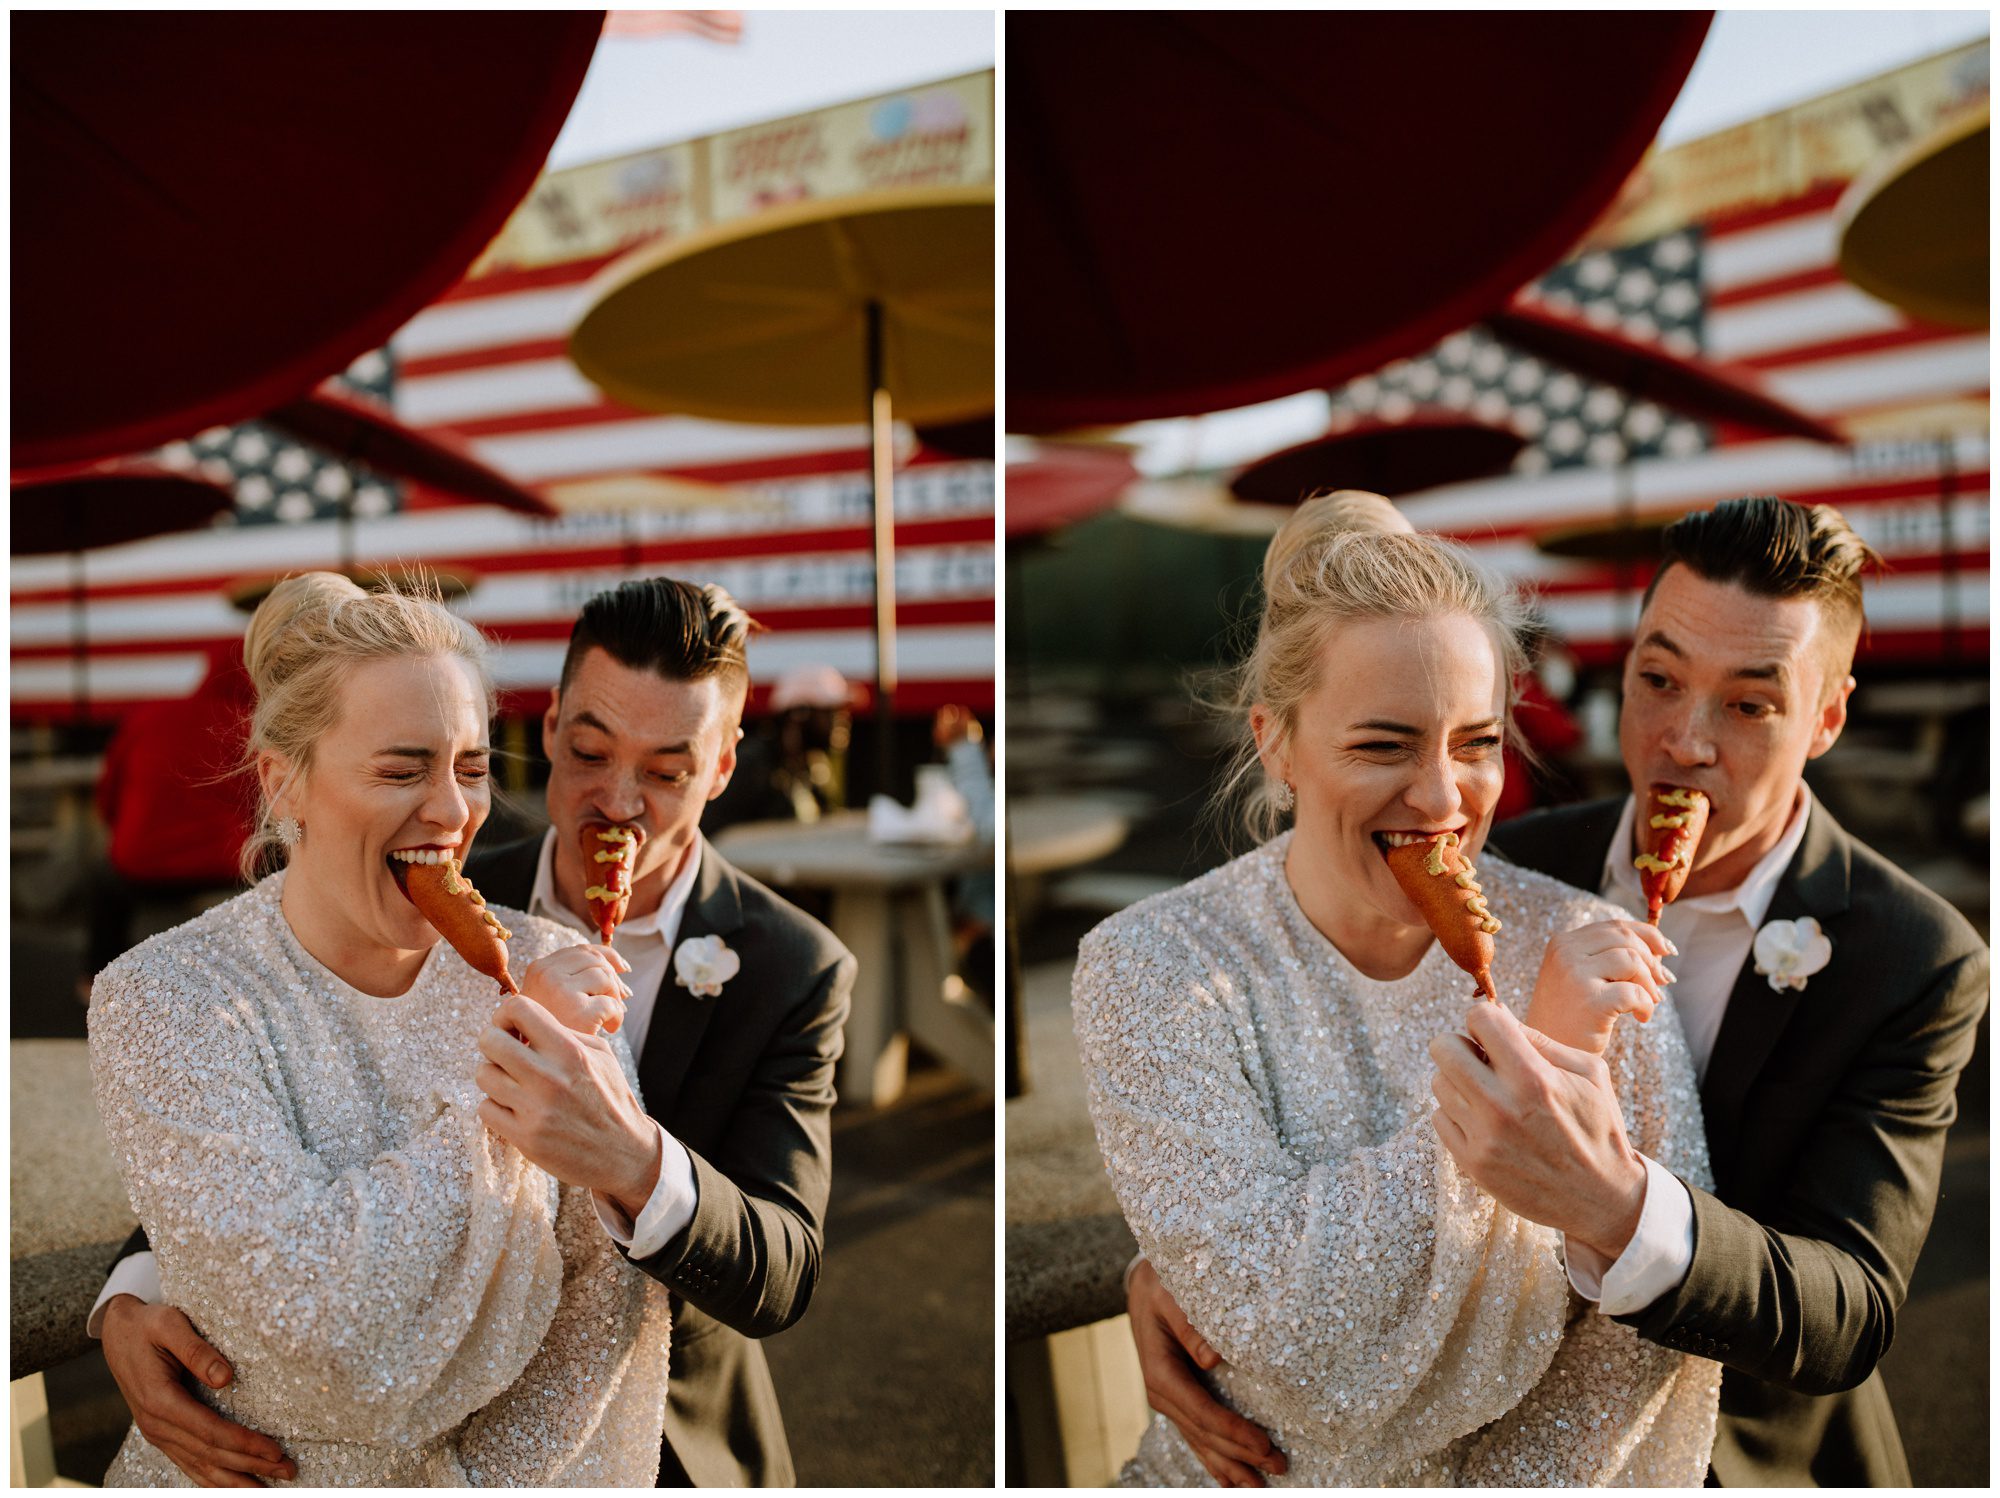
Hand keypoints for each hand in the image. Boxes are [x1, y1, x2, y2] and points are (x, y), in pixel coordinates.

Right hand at [99, 1295, 294, 1486]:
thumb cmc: (147, 1324)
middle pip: (210, 1454)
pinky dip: (212, 1479)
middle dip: (251, 1466)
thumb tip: (225, 1377)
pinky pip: (188, 1463)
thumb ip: (196, 1350)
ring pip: (199, 1466)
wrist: (116, 1332)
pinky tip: (233, 1486)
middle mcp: (156, 1424)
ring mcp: (157, 1433)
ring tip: (269, 1488)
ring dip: (235, 1480)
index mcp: (159, 1400)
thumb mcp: (170, 1324)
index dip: (244, 1444)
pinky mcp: (162, 1433)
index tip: (276, 1450)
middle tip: (290, 1471)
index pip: (210, 1431)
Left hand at [475, 991, 659, 1217]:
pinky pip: (485, 1109)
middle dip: (492, 1042)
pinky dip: (496, 1107)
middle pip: (490, 1041)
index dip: (505, 1013)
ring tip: (513, 1083)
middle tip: (505, 1053)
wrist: (624, 1153)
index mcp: (570, 1051)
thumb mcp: (601, 1055)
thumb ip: (564, 1034)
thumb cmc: (611, 1099)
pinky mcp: (524, 1137)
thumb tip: (524, 1023)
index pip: (520, 1009)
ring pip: (483, 1075)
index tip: (511, 1027)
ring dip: (494, 1076)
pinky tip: (515, 1108)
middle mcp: (550, 1077)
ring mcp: (535, 1109)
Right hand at [520, 944, 631, 1035]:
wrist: (541, 1061)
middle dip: (614, 978)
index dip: (608, 957)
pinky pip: (611, 1004)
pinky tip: (610, 1027)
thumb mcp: (554, 996)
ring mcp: (561, 992)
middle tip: (621, 999)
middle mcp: (547, 975)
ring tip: (609, 1016)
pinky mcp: (578, 1012)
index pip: (582, 950)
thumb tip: (621, 966)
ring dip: (615, 997)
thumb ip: (578, 976)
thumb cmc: (551, 1029)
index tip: (622, 968)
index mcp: (539, 968)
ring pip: (605, 978)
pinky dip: (617, 1016)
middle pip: (597, 961)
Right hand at [1126, 1259, 1285, 1486]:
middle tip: (1281, 1468)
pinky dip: (1216, 1459)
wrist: (1144, 1287)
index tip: (1264, 1445)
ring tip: (1261, 1489)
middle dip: (1242, 1456)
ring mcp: (1170, 1401)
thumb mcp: (1169, 1294)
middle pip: (1206, 1435)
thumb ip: (1188, 1323)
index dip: (1233, 1432)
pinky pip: (1198, 1435)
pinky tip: (1232, 1479)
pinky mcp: (1180, 1401)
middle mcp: (1163, 1394)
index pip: (1203, 1412)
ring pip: (1202, 1443)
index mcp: (1160, 1372)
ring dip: (1231, 1467)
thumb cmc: (1162, 1284)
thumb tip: (1214, 1357)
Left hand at [1429, 1002, 1647, 1258]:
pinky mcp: (1471, 1164)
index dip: (1486, 1020)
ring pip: (1439, 1082)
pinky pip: (1439, 1118)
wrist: (1601, 1198)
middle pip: (1443, 1048)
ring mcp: (1483, 1138)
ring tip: (1490, 1093)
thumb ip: (1540, 1040)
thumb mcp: (1590, 1073)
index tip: (1496, 1034)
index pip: (1479, 1019)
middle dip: (1461, 1044)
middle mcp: (1501, 1107)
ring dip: (1459, 1081)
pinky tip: (1485, 1120)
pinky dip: (1457, 1113)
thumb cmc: (1599, 1127)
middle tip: (1482, 1058)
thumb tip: (1497, 1012)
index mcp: (1534, 1078)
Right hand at [1523, 919, 1675, 1054]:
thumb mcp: (1581, 977)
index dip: (1647, 935)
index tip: (1666, 951)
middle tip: (1662, 983)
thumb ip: (1610, 957)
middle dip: (1652, 960)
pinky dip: (1647, 1005)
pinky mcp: (1590, 1001)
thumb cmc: (1570, 1016)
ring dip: (1650, 983)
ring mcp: (1575, 975)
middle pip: (1626, 939)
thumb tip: (1663, 949)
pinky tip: (1641, 1017)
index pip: (1614, 926)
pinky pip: (1635, 992)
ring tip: (1650, 1002)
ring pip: (1632, 961)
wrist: (1548, 1054)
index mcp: (1562, 943)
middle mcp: (1565, 953)